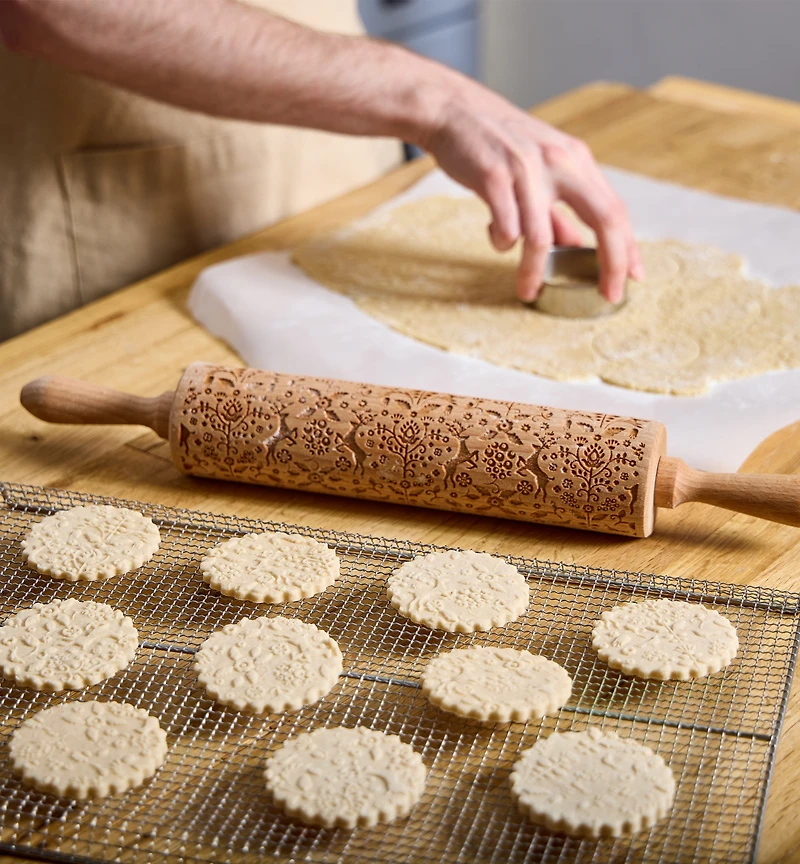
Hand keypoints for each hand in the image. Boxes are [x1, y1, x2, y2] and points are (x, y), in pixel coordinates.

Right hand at [422, 83, 642, 303]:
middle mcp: (560, 162)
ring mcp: (527, 169)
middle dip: (612, 263)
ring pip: (541, 237)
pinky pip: (506, 228)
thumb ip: (557, 209)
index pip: (615, 209)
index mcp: (576, 160)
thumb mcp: (539, 170)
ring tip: (527, 290)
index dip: (628, 248)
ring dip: (535, 270)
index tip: (633, 278)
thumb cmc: (497, 144)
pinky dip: (502, 244)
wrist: (454, 111)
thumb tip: (573, 244)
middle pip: (604, 219)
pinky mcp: (493, 177)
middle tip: (609, 295)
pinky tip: (497, 240)